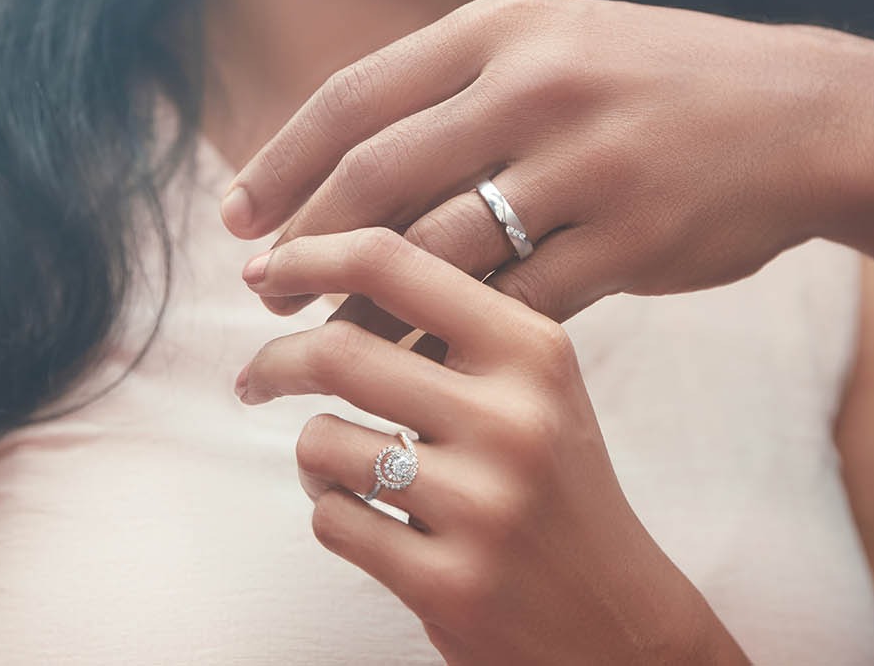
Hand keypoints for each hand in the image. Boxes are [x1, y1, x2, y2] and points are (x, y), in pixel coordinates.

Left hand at [221, 0, 873, 331]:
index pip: (356, 96)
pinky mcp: (632, 240)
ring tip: (322, 342)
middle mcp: (538, 85)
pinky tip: (417, 365)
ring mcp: (588, 164)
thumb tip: (350, 156)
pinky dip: (453, 340)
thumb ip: (463, 83)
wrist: (802, 116)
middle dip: (303, 240)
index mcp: (508, 26)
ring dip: (364, 306)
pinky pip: (513, 305)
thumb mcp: (562, 41)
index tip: (236, 217)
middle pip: (378, 176)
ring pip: (437, 253)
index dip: (282, 162)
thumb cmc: (663, 80)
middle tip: (261, 288)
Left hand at [235, 228, 722, 663]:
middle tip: (258, 377)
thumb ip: (455, 322)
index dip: (311, 255)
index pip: (395, 262)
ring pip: (321, 442)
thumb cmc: (555, 479)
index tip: (267, 272)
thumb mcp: (536, 381)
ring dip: (312, 453)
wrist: (615, 617)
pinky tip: (368, 516)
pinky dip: (331, 511)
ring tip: (341, 466)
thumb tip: (326, 265)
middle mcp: (512, 417)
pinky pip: (332, 520)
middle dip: (276, 362)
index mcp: (533, 348)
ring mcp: (482, 504)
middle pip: (339, 350)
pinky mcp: (449, 584)